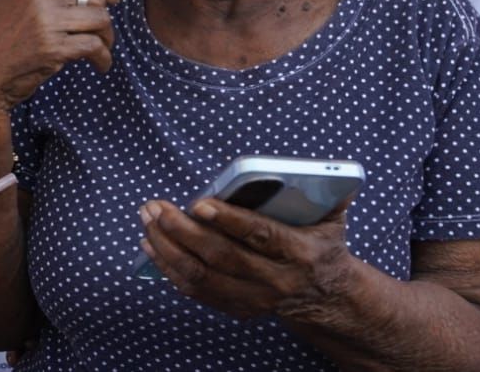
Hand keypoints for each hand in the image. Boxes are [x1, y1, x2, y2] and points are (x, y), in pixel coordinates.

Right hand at [0, 0, 119, 117]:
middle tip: (102, 34)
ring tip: (102, 51)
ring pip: (100, 20)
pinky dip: (104, 57)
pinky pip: (94, 46)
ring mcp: (47, 21)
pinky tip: (100, 65)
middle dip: (103, 18)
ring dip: (107, 38)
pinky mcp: (54, 48)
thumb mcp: (11, 4)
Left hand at [138, 195, 357, 322]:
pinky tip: (151, 245)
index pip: (260, 236)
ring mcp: (254, 298)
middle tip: (155, 206)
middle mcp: (275, 280)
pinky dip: (169, 268)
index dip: (228, 220)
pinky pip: (196, 290)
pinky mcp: (237, 308)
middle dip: (182, 230)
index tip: (197, 203)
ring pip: (201, 276)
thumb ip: (330, 194)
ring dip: (167, 247)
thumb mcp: (333, 220)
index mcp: (299, 253)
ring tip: (147, 220)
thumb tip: (328, 172)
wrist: (327, 297)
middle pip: (221, 256)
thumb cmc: (322, 245)